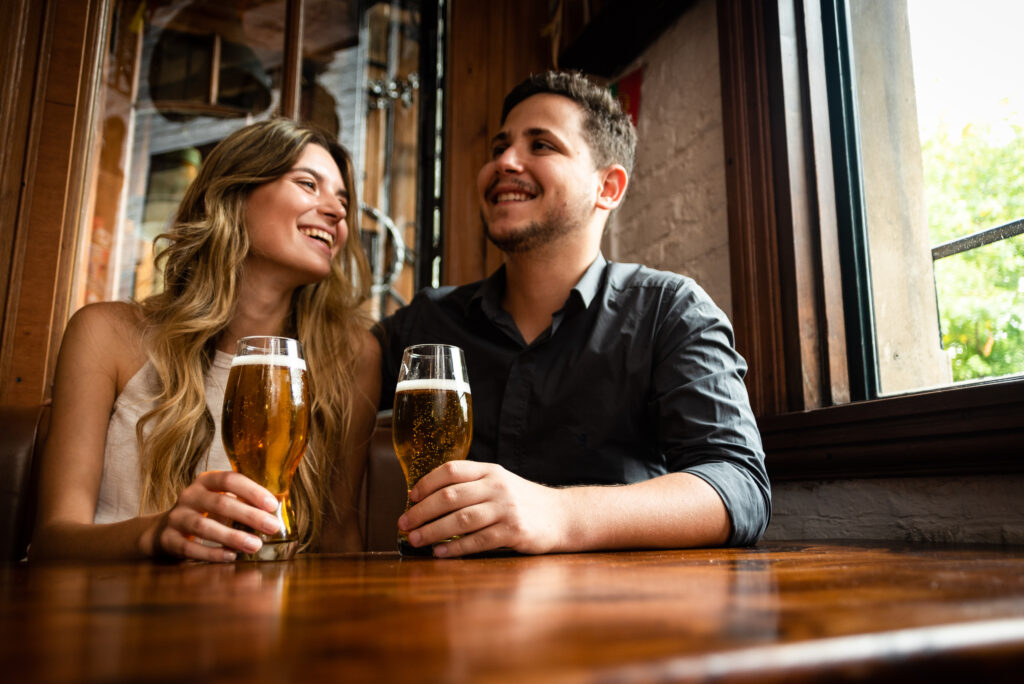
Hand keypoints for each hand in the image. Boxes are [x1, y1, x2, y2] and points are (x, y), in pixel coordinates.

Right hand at [144, 470, 282, 561]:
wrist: (162, 531)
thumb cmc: (203, 513)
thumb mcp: (218, 500)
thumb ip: (241, 502)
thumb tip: (276, 513)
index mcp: (205, 481)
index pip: (229, 479)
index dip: (252, 490)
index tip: (273, 504)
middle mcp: (189, 496)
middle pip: (220, 504)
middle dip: (249, 516)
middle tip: (273, 528)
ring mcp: (176, 518)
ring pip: (204, 527)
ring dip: (233, 537)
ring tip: (255, 546)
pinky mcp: (168, 540)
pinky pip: (190, 548)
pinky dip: (212, 553)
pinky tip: (231, 556)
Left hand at [398, 461, 566, 557]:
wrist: (562, 516)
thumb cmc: (522, 502)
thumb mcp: (499, 484)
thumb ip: (471, 486)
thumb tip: (427, 500)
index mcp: (490, 471)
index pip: (452, 470)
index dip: (427, 482)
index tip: (410, 497)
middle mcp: (497, 486)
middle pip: (451, 496)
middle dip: (422, 511)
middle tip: (403, 523)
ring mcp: (507, 509)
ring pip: (460, 519)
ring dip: (433, 530)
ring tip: (415, 539)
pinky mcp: (514, 532)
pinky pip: (478, 541)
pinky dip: (455, 548)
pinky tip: (440, 553)